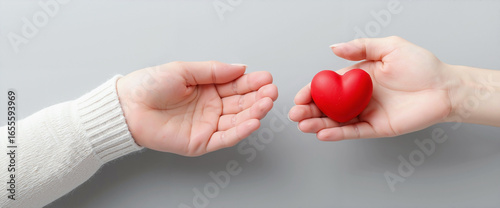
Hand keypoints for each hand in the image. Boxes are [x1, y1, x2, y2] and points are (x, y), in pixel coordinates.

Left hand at [117, 61, 277, 155]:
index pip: (236, 86)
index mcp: (208, 89)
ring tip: (266, 104)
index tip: (266, 78)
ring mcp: (207, 125)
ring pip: (237, 121)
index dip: (253, 82)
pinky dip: (240, 131)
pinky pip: (225, 138)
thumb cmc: (150, 86)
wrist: (128, 107)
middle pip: (241, 103)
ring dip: (254, 113)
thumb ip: (213, 71)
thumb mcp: (184, 70)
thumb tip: (240, 68)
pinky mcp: (201, 142)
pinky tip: (253, 122)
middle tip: (271, 92)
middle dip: (258, 97)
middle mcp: (211, 107)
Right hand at [289, 36, 455, 140]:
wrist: (445, 87)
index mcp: (358, 78)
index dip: (312, 91)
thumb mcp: (389, 47)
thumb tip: (333, 48)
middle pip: (327, 106)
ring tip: (303, 125)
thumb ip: (360, 47)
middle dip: (309, 111)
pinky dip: (338, 134)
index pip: (328, 86)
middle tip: (295, 114)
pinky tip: (323, 134)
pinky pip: (354, 132)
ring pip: (336, 121)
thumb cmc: (422, 66)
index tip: (299, 96)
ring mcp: (367, 113)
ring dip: (318, 124)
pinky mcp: (377, 128)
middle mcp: (359, 97)